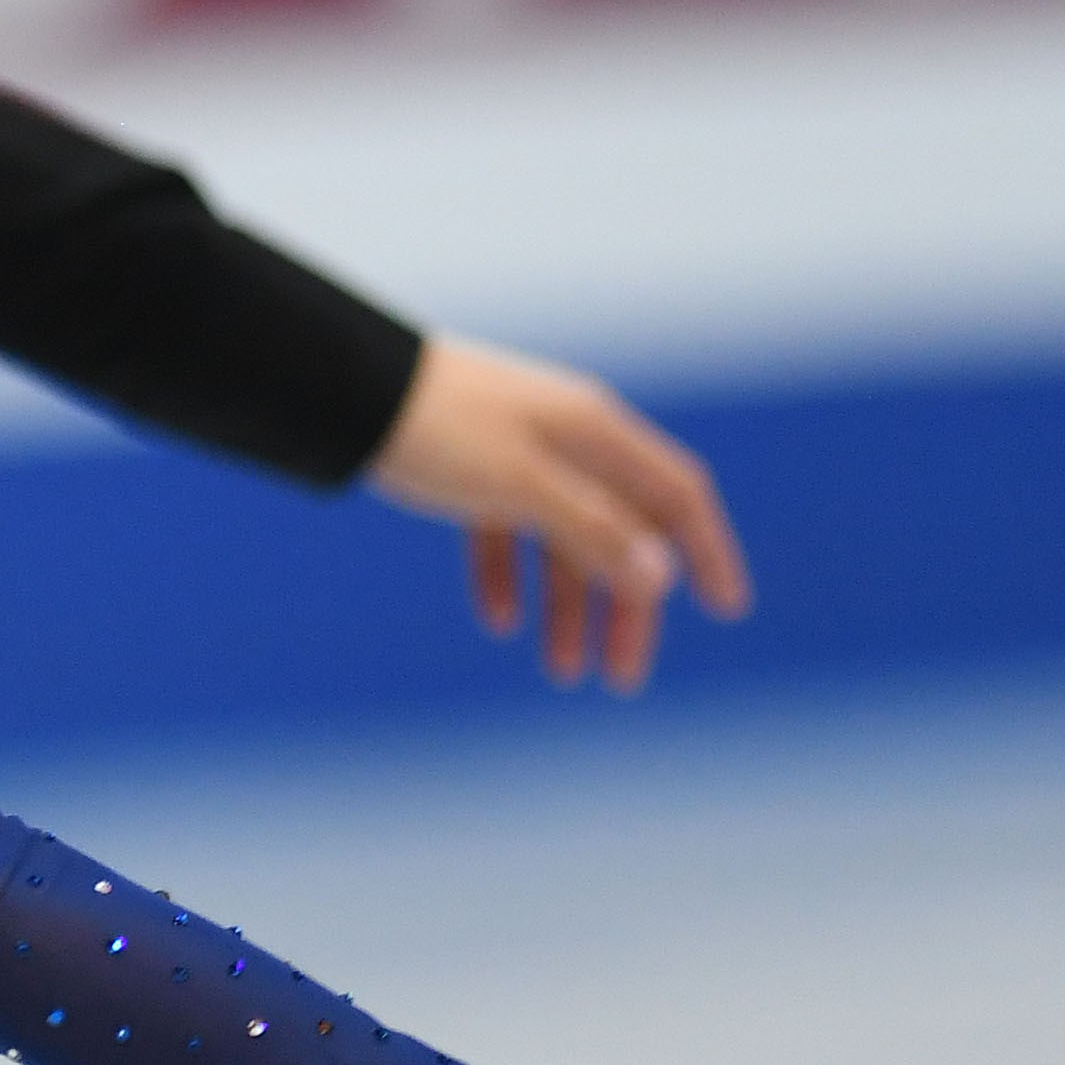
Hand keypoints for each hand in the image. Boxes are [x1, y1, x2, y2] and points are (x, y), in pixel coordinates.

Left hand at [367, 333, 750, 692]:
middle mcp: (566, 438)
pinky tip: (499, 621)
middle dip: (625, 607)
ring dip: (566, 605)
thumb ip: (592, 529)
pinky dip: (507, 574)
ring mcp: (517, 451)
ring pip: (561, 538)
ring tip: (558, 672)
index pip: (676, 494)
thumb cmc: (435, 426)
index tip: (726, 608)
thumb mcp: (520, 485)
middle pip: (620, 531)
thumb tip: (658, 577)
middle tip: (620, 679)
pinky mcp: (467, 464)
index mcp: (594, 431)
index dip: (707, 550)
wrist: (338, 385)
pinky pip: (505, 528)